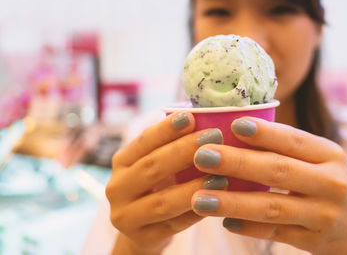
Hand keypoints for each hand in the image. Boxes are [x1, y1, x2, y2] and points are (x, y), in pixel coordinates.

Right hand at [106, 111, 223, 254]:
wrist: (142, 230)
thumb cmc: (156, 188)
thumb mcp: (156, 165)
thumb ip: (172, 146)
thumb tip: (204, 118)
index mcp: (121, 163)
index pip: (143, 142)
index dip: (166, 129)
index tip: (190, 116)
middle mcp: (117, 188)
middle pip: (152, 167)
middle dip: (184, 151)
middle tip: (214, 136)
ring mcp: (125, 216)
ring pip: (162, 201)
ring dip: (193, 187)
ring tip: (221, 176)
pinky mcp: (142, 238)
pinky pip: (174, 225)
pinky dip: (195, 213)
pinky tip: (215, 202)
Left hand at [191, 117, 346, 254]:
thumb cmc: (326, 183)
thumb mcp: (318, 160)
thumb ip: (284, 148)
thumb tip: (232, 129)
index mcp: (328, 154)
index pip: (293, 139)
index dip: (264, 132)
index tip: (232, 124)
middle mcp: (330, 182)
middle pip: (278, 170)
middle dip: (237, 163)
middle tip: (202, 156)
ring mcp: (323, 214)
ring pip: (272, 207)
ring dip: (233, 202)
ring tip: (200, 198)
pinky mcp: (313, 239)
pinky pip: (274, 233)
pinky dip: (248, 227)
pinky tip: (224, 222)